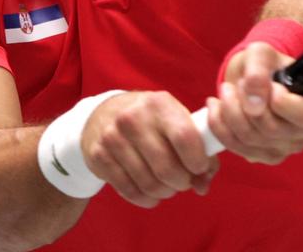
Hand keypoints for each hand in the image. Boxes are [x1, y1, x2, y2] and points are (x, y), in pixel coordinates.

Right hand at [81, 91, 218, 207]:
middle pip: (167, 168)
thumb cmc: (152, 122)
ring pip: (149, 183)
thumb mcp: (176, 121)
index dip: (198, 161)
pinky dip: (146, 199)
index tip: (199, 168)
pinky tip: (151, 193)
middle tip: (183, 181)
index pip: (185, 137)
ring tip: (167, 186)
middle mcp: (133, 118)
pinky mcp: (99, 156)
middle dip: (182, 182)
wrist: (104, 114)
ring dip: (165, 192)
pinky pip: (129, 191)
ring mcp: (113, 137)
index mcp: (159, 104)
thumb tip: (203, 185)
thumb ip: (198, 151)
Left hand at [206, 42, 302, 163]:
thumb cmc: (264, 64)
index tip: (270, 86)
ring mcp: (285, 147)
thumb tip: (254, 103)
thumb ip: (259, 71)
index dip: (281, 102)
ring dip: (230, 111)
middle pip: (271, 129)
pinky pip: (236, 146)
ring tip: (226, 90)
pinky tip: (217, 107)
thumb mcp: (261, 54)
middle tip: (239, 83)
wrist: (250, 78)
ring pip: (250, 138)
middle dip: (246, 102)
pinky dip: (220, 125)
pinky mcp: (262, 156)